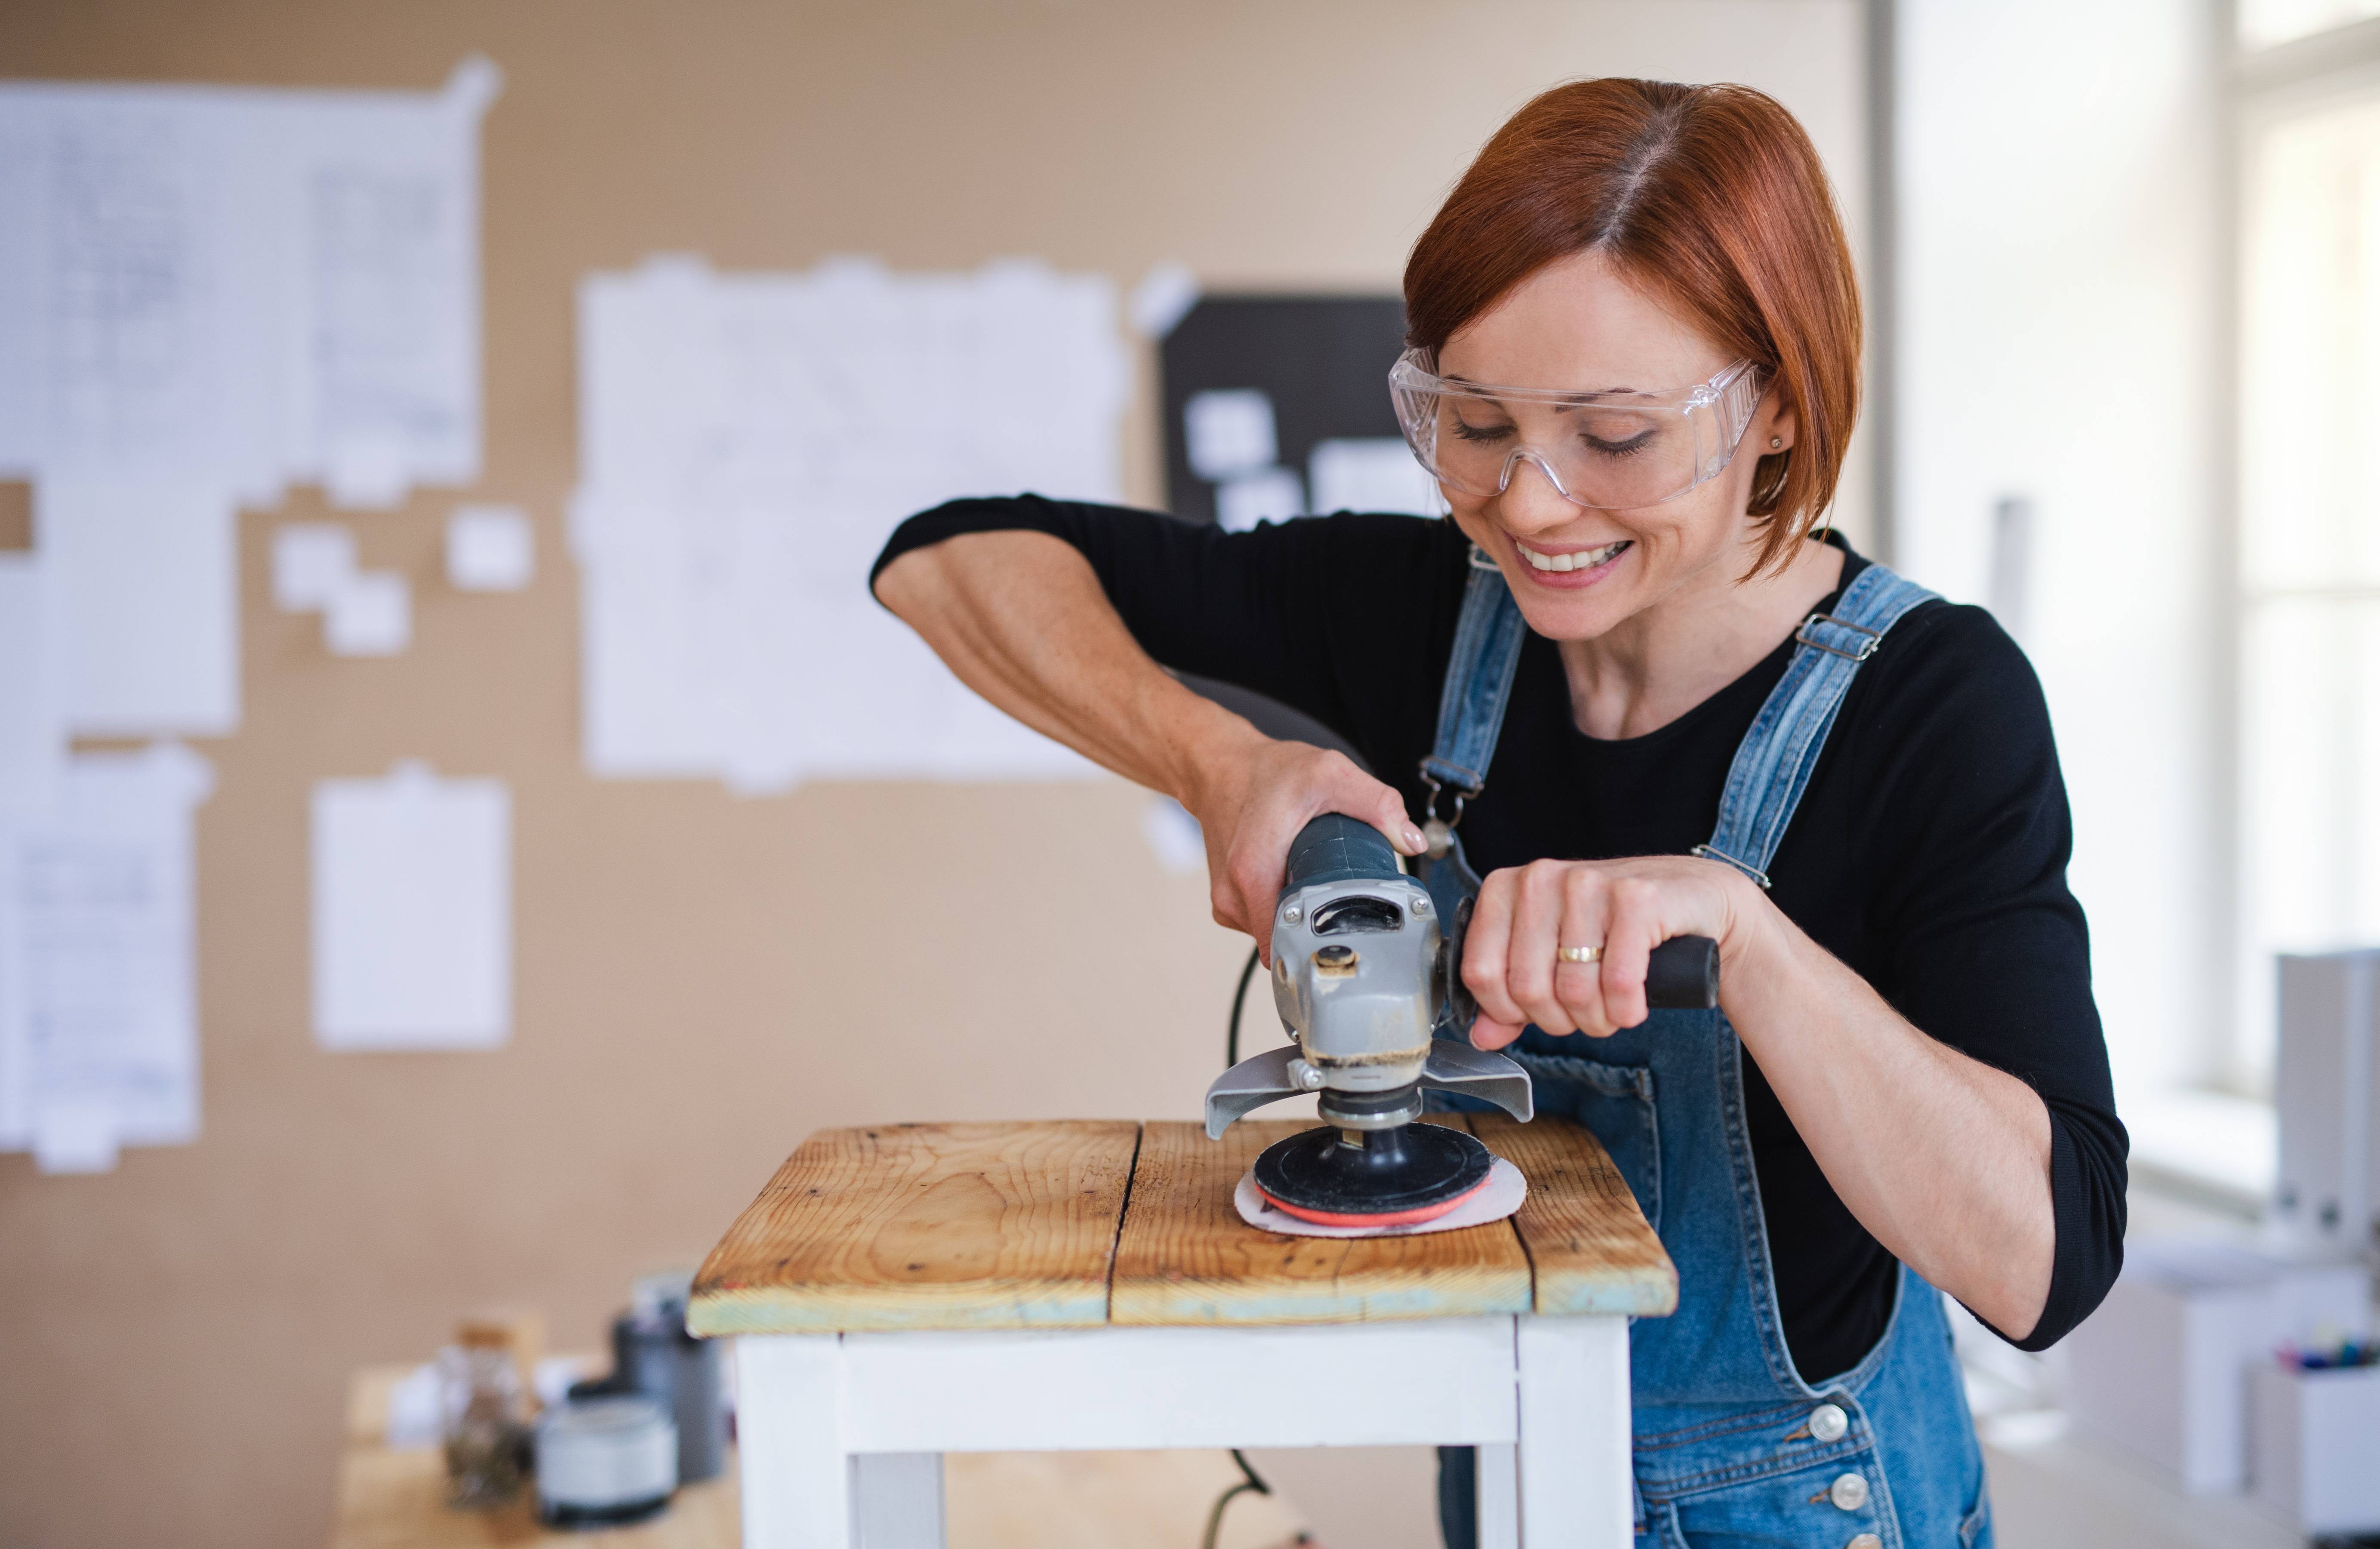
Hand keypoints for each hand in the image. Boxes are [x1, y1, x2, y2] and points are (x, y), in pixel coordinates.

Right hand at [1183, 733, 1425, 960]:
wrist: (1219, 767)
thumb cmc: (1266, 772)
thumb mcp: (1329, 775)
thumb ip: (1376, 804)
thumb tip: (1411, 840)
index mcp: (1253, 874)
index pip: (1286, 946)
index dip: (1323, 947)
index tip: (1350, 935)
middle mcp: (1233, 896)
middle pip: (1287, 942)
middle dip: (1320, 927)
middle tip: (1344, 897)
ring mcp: (1227, 903)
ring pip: (1276, 933)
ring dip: (1302, 916)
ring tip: (1317, 881)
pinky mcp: (1228, 902)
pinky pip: (1265, 921)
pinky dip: (1284, 907)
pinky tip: (1296, 880)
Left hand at [1462, 855, 1757, 1046]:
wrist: (1694, 899)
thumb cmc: (1616, 927)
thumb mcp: (1554, 956)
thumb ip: (1512, 995)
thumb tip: (1482, 1036)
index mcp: (1507, 888)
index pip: (1480, 972)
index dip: (1507, 1012)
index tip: (1534, 1014)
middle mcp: (1541, 878)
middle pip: (1527, 988)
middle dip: (1558, 1021)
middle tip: (1582, 1015)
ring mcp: (1588, 883)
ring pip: (1573, 990)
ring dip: (1596, 1020)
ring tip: (1610, 1009)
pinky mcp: (1636, 898)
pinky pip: (1619, 982)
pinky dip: (1627, 1010)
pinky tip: (1633, 1005)